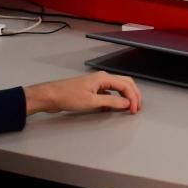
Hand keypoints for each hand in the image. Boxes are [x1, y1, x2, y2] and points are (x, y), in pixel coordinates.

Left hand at [24, 71, 141, 115]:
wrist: (51, 96)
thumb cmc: (68, 96)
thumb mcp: (91, 101)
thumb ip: (111, 101)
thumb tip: (126, 103)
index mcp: (104, 78)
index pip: (126, 85)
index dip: (133, 98)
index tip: (133, 110)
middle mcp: (102, 78)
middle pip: (125, 83)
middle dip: (134, 95)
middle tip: (137, 107)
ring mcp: (98, 83)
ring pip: (119, 87)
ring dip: (126, 96)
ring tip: (129, 107)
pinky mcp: (92, 89)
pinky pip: (110, 91)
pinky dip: (116, 98)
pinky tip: (114, 107)